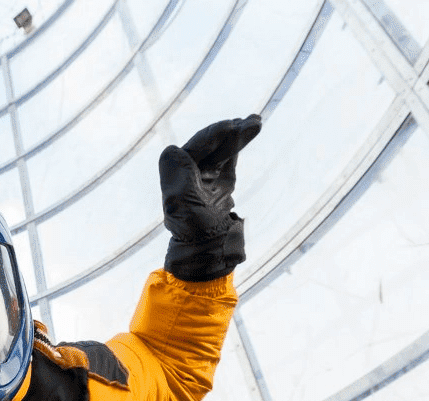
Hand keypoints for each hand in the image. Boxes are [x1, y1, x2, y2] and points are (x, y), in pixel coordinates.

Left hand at [159, 114, 261, 280]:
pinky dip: (238, 146)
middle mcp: (189, 175)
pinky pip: (228, 159)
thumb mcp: (181, 205)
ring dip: (238, 135)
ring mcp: (205, 179)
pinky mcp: (220, 185)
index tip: (233, 125)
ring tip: (256, 121)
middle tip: (252, 121)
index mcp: (178, 176)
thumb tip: (171, 148)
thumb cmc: (194, 231)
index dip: (213, 135)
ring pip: (222, 150)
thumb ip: (177, 177)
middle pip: (210, 145)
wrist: (210, 252)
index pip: (195, 147)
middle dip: (229, 131)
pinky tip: (249, 131)